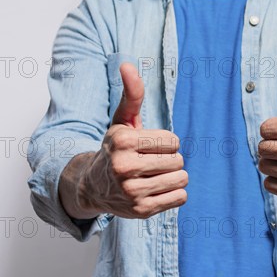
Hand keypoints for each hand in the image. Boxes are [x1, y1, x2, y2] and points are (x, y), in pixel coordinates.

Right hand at [71, 63, 187, 218]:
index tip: (149, 147)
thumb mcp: (122, 121)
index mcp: (122, 142)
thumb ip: (131, 95)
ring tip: (155, 176)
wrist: (93, 186)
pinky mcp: (141, 211)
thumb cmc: (115, 150)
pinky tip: (157, 189)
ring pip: (182, 179)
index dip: (166, 143)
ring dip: (174, 177)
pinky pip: (181, 198)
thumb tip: (128, 64)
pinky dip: (175, 193)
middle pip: (179, 160)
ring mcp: (132, 192)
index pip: (173, 141)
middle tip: (151, 163)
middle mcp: (124, 168)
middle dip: (170, 160)